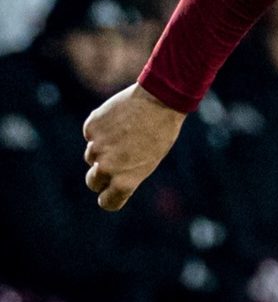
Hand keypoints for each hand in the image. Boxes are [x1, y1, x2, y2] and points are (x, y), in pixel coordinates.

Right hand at [82, 82, 186, 210]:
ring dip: (102, 148)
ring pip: (91, 155)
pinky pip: (91, 134)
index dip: (109, 197)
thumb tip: (110, 178)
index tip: (111, 192)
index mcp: (125, 181)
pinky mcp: (91, 127)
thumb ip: (128, 172)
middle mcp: (107, 168)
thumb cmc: (162, 131)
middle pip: (93, 182)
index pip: (107, 202)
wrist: (161, 99)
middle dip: (100, 175)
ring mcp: (96, 147)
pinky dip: (101, 128)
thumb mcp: (151, 159)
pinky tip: (118, 118)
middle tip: (115, 160)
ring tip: (125, 132)